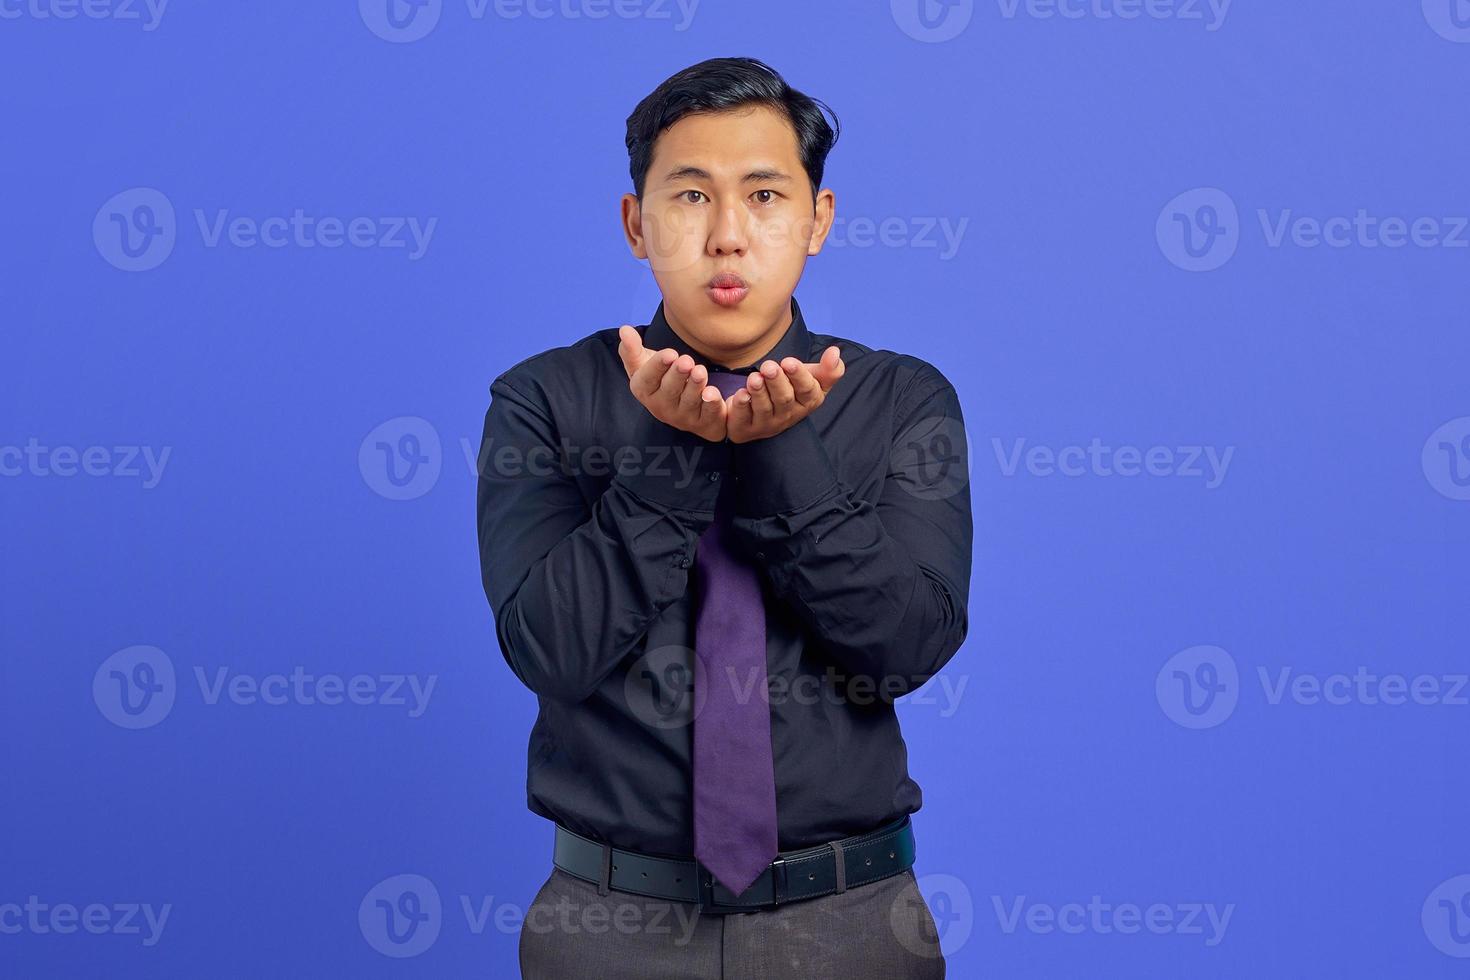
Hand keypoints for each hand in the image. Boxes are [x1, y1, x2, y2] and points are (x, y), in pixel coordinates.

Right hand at [617, 325, 727, 441]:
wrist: (683, 404)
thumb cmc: (660, 379)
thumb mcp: (642, 365)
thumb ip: (632, 349)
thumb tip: (624, 329)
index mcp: (645, 392)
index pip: (648, 380)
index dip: (658, 366)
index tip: (669, 353)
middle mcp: (663, 408)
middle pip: (670, 391)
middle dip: (678, 375)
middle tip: (686, 361)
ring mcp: (684, 418)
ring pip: (690, 402)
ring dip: (695, 387)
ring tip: (700, 371)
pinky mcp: (706, 422)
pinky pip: (710, 415)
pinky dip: (714, 405)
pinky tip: (717, 393)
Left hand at [726, 346, 844, 443]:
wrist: (759, 414)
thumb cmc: (788, 390)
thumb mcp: (809, 379)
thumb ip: (826, 369)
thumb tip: (836, 351)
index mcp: (807, 403)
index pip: (808, 392)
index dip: (799, 377)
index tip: (789, 362)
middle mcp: (788, 416)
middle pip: (785, 399)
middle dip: (777, 382)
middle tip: (769, 366)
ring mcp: (766, 424)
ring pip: (764, 408)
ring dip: (759, 392)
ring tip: (754, 378)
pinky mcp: (744, 428)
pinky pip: (743, 418)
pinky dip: (742, 406)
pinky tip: (741, 394)